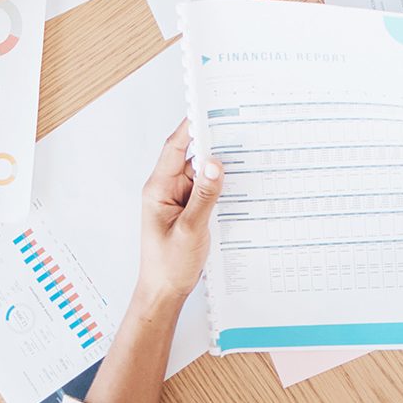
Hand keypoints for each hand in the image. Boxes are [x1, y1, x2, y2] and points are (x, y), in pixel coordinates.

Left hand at [135, 120, 223, 305]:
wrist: (164, 293)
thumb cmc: (169, 266)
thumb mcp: (190, 230)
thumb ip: (204, 196)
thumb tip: (214, 163)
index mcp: (158, 189)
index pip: (174, 148)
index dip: (190, 127)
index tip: (208, 109)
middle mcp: (167, 190)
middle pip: (190, 157)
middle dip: (211, 144)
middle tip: (237, 129)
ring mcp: (178, 201)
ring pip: (200, 174)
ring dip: (218, 168)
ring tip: (243, 155)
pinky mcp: (189, 212)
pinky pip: (205, 191)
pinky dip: (219, 186)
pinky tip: (236, 185)